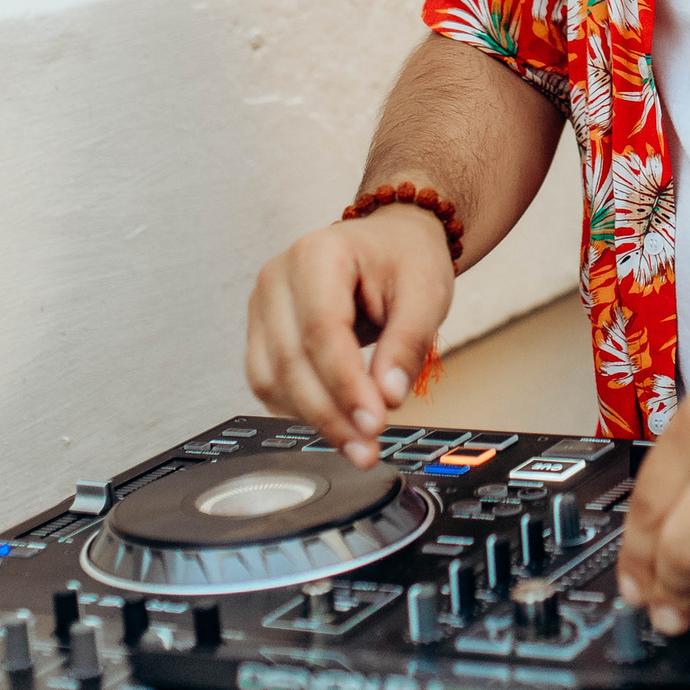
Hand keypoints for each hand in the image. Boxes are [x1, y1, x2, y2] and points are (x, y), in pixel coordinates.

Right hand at [246, 205, 453, 465]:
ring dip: (312, 420)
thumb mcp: (427, 293)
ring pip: (271, 379)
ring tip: (357, 445)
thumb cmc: (406, 259)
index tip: (375, 423)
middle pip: (291, 359)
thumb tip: (388, 397)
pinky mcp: (262, 333)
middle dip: (329, 413)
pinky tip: (336, 426)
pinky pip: (268, 383)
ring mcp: (263, 305)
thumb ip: (408, 342)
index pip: (322, 329)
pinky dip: (300, 411)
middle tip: (367, 447)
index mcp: (317, 253)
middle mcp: (277, 277)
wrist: (390, 243)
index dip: (346, 383)